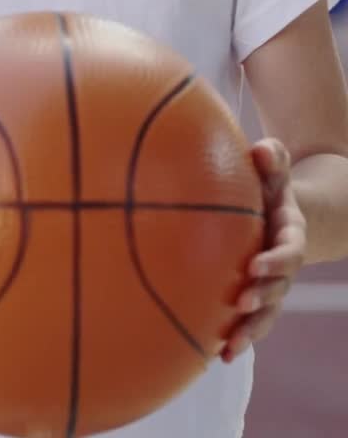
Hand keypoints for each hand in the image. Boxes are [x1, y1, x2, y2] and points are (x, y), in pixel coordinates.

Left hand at [221, 137, 306, 362]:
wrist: (279, 210)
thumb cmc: (268, 183)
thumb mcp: (273, 167)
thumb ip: (272, 158)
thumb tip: (260, 149)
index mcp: (290, 233)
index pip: (289, 251)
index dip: (276, 261)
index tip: (255, 266)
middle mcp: (284, 264)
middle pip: (280, 288)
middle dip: (263, 298)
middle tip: (242, 302)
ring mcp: (271, 284)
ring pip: (266, 313)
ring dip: (250, 330)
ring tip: (229, 347)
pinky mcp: (255, 296)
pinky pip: (249, 320)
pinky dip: (236, 337)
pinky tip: (214, 355)